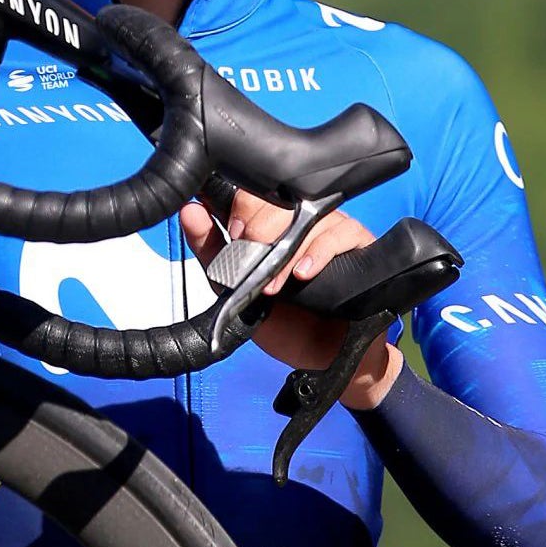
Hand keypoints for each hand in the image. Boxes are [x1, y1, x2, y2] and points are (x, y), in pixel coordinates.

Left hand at [179, 190, 404, 407]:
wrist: (323, 355)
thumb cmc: (283, 320)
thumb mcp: (235, 289)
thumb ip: (211, 251)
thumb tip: (189, 212)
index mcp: (268, 222)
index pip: (253, 191)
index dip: (240, 206)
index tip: (231, 233)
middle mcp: (299, 218)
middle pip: (280, 198)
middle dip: (259, 228)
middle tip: (252, 260)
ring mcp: (329, 226)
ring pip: (308, 216)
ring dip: (285, 252)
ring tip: (274, 286)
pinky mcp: (356, 240)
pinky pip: (341, 232)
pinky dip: (320, 252)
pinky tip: (304, 274)